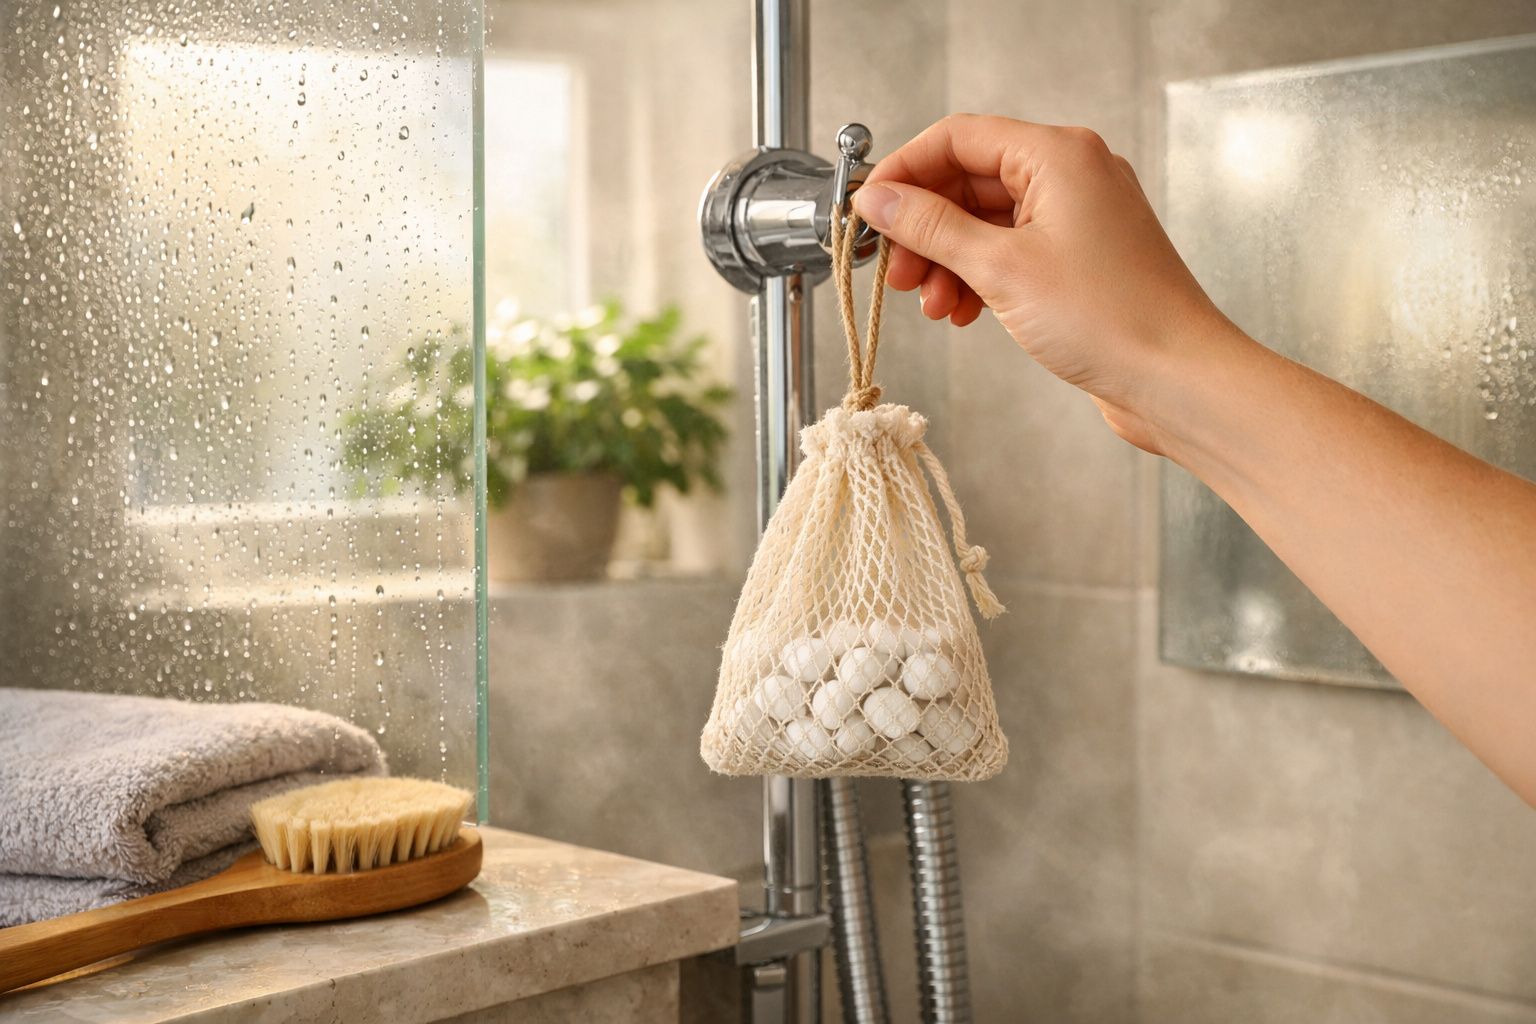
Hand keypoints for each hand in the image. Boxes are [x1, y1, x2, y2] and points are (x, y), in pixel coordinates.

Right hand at [853, 114, 1237, 452]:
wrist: (1176, 378)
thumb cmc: (1112, 319)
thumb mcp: (1000, 268)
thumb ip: (932, 228)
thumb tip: (881, 200)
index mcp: (1058, 155)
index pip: (958, 138)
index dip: (904, 172)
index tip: (870, 211)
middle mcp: (1072, 174)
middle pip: (969, 181)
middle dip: (924, 228)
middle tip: (895, 271)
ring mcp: (1078, 217)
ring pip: (986, 222)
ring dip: (947, 260)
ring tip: (930, 304)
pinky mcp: (1080, 259)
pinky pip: (1010, 252)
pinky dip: (978, 277)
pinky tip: (961, 312)